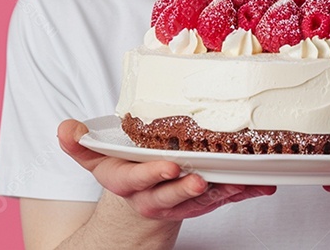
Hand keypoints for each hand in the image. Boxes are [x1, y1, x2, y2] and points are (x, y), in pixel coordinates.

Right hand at [57, 119, 275, 220]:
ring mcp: (181, 201)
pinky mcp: (204, 200)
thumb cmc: (122, 167)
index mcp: (128, 182)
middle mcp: (154, 196)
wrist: (139, 198)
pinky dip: (244, 191)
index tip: (168, 165)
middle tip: (200, 180)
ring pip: (202, 200)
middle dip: (185, 189)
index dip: (153, 174)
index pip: (137, 180)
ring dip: (222, 191)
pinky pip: (225, 197)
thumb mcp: (95, 156)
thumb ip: (80, 142)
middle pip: (170, 196)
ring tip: (240, 181)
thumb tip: (67, 129)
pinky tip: (262, 183)